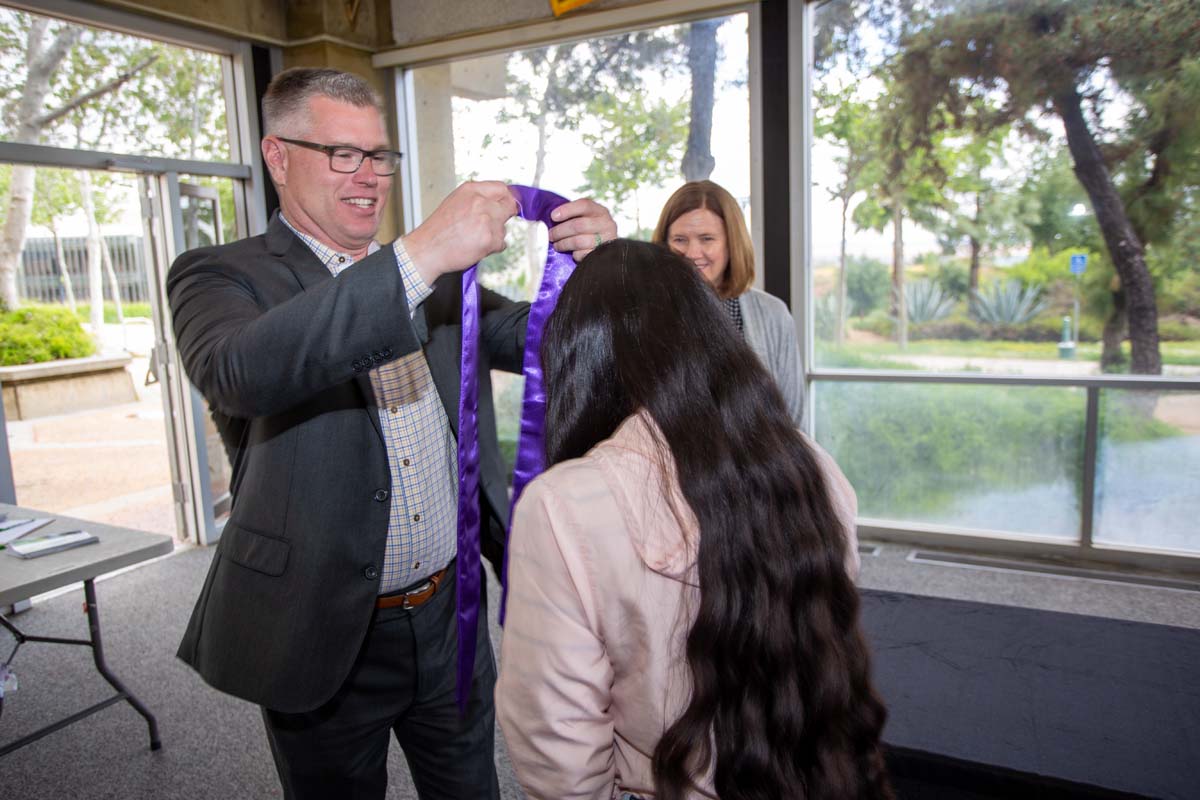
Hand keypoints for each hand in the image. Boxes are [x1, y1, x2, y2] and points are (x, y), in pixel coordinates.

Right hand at [402, 181, 518, 284]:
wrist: (428, 250)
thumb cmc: (438, 230)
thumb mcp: (455, 202)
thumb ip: (477, 199)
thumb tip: (497, 201)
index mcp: (471, 190)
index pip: (502, 188)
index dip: (507, 198)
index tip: (508, 205)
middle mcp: (480, 202)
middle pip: (510, 205)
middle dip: (504, 216)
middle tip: (492, 225)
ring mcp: (487, 220)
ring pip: (504, 227)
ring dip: (495, 235)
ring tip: (475, 238)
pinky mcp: (490, 238)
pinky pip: (502, 243)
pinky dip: (492, 248)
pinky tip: (476, 246)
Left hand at [547, 198, 617, 261]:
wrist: (605, 250)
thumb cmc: (589, 232)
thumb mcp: (585, 219)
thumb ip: (572, 216)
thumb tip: (552, 217)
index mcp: (600, 211)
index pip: (584, 205)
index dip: (567, 210)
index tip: (553, 216)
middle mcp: (607, 224)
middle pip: (578, 225)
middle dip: (560, 231)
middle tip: (550, 235)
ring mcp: (606, 240)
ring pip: (578, 241)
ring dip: (563, 244)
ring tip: (557, 245)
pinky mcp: (602, 255)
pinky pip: (582, 254)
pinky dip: (574, 254)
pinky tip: (572, 253)